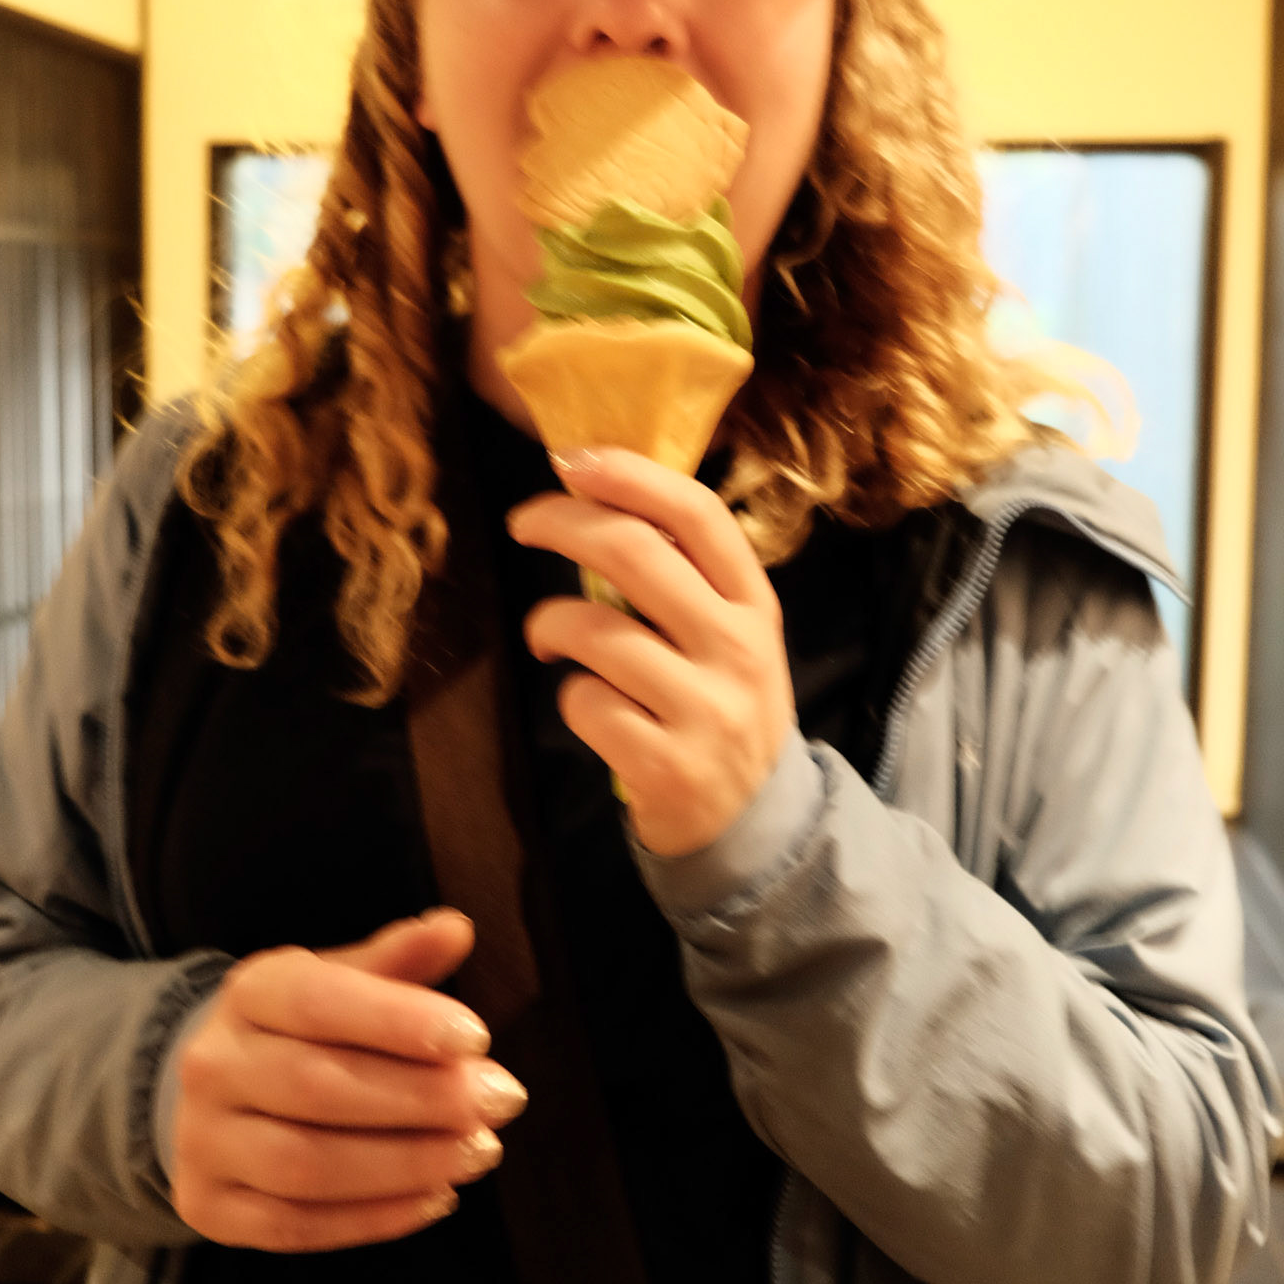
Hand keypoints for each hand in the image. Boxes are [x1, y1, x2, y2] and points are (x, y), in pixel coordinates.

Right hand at [169, 908, 526, 1252]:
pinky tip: (437, 1198)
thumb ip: (399, 960)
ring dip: (405, 1164)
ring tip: (480, 1151)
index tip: (477, 1037)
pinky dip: (374, 1219)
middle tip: (501, 1100)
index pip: (318, 1002)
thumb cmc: (300, 1029)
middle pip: (317, 1086)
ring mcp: (202, 1143)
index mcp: (250, 992)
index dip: (398, 1021)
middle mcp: (213, 1064)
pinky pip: (295, 1225)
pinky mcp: (209, 1209)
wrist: (214, 1093)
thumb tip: (456, 928)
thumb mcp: (341, 979)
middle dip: (421, 1098)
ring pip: (305, 1165)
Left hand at [507, 447, 795, 857]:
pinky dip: (569, 697)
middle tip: (525, 523)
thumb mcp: (728, 634)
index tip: (573, 459)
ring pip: (596, 630)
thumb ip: (682, 576)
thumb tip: (596, 496)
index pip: (697, 515)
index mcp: (753, 603)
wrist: (758, 824)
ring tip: (547, 639)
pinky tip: (588, 706)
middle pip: (635, 552)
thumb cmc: (720, 703)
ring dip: (548, 624)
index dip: (631, 475)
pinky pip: (586, 703)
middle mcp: (738, 648)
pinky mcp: (668, 765)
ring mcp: (706, 708)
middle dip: (563, 523)